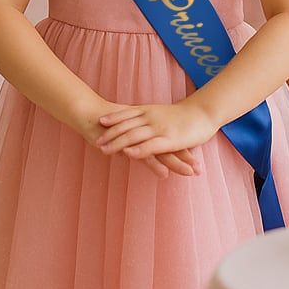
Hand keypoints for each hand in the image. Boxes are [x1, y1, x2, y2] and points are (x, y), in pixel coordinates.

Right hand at [74, 100, 198, 177]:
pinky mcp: (127, 144)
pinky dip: (155, 166)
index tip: (197, 157)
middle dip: (185, 157)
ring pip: (162, 152)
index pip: (169, 139)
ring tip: (191, 173)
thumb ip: (130, 141)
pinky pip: (144, 156)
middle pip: (170, 146)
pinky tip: (164, 175)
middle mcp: (145, 132)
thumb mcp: (122, 132)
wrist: (89, 113)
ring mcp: (138, 138)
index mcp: (147, 128)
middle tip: (200, 169)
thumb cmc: (104, 124)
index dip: (183, 148)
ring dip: (177, 163)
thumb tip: (133, 153)